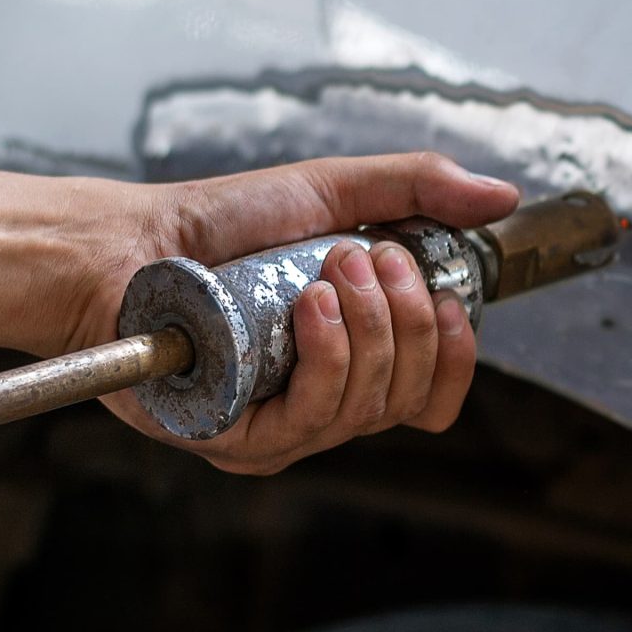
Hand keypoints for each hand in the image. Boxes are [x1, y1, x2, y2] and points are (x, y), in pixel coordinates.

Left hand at [54, 154, 519, 474]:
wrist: (128, 244)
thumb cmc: (217, 225)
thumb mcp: (331, 191)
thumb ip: (418, 189)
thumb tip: (503, 196)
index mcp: (353, 361)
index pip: (434, 396)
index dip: (457, 355)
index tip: (444, 295)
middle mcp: (322, 405)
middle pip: (411, 397)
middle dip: (407, 319)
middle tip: (366, 258)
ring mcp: (280, 431)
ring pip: (370, 407)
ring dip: (368, 329)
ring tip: (329, 268)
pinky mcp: (236, 441)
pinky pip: (313, 420)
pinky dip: (327, 356)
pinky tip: (308, 309)